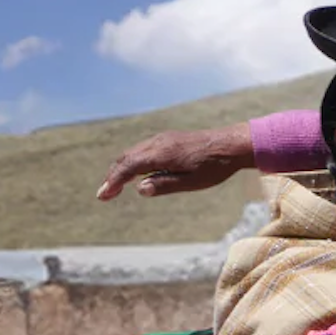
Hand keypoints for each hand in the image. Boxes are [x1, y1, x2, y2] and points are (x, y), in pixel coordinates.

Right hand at [96, 121, 253, 200]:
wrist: (232, 144)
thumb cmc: (215, 167)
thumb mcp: (192, 182)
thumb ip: (165, 185)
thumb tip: (140, 189)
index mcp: (161, 154)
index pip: (128, 167)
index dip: (113, 182)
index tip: (103, 196)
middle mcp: (157, 143)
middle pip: (126, 158)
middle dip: (113, 176)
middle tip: (105, 195)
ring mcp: (162, 139)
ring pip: (133, 153)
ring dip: (121, 168)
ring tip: (115, 185)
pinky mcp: (168, 139)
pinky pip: (143, 149)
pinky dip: (133, 161)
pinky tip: (136, 173)